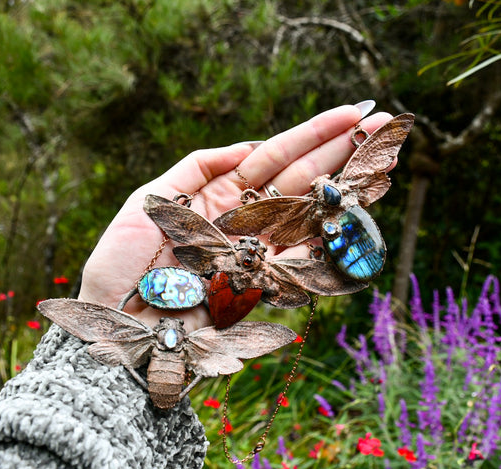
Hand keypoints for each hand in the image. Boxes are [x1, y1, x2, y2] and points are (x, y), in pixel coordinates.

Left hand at [78, 104, 392, 329]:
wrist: (117, 323)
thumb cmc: (123, 263)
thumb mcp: (149, 199)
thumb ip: (196, 166)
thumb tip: (246, 146)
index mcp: (217, 194)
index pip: (273, 156)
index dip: (312, 134)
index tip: (351, 113)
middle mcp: (243, 219)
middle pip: (299, 178)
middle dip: (340, 151)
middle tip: (384, 123)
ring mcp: (255, 252)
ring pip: (306, 213)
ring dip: (344, 187)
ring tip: (382, 160)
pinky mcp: (260, 285)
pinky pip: (300, 256)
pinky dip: (328, 236)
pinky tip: (357, 210)